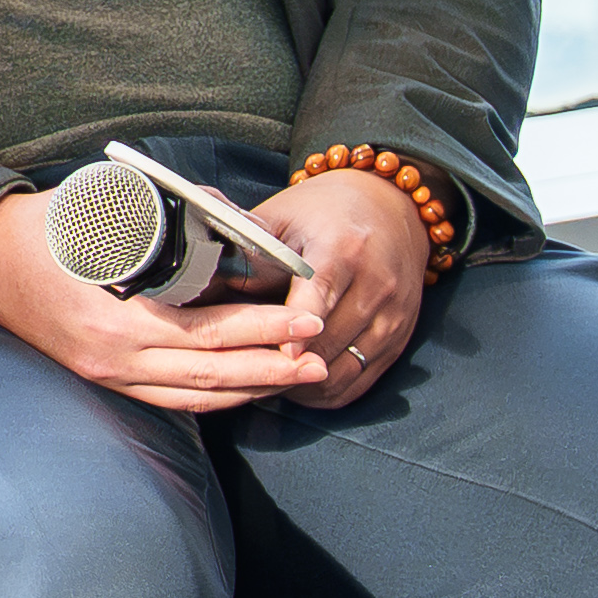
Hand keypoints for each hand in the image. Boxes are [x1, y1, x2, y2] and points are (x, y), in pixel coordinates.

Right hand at [0, 187, 333, 416]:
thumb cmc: (44, 228)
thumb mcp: (100, 210)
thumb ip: (165, 215)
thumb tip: (232, 216)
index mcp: (115, 317)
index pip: (206, 334)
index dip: (261, 331)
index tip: (305, 319)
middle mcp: (113, 356)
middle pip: (210, 375)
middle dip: (272, 367)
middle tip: (319, 358)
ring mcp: (107, 374)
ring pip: (196, 397)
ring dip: (252, 389)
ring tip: (298, 378)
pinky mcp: (104, 378)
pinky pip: (171, 400)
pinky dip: (216, 397)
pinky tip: (248, 387)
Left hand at [239, 167, 433, 410]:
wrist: (389, 208)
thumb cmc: (321, 213)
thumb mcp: (281, 218)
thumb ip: (248, 251)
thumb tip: (197, 282)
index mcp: (342, 248)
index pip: (318, 295)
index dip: (293, 328)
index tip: (272, 349)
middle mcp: (377, 283)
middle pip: (328, 341)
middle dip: (284, 361)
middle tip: (241, 370)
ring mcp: (394, 314)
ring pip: (343, 369)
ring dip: (302, 382)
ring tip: (264, 378)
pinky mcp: (401, 336)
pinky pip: (360, 381)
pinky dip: (326, 389)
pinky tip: (295, 383)